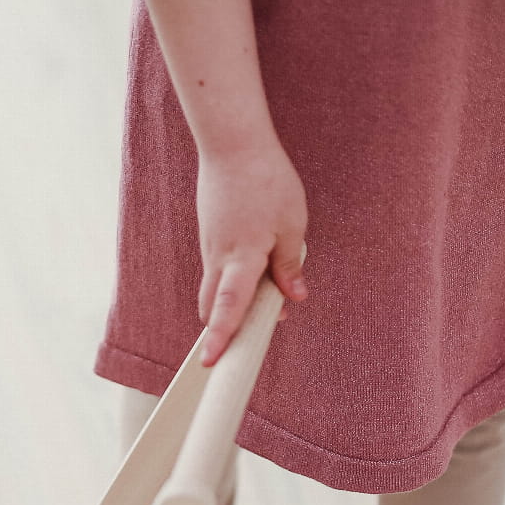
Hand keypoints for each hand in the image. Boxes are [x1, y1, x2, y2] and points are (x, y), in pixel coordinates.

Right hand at [195, 141, 307, 363]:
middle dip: (224, 328)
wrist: (232, 144)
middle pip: (213, 307)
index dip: (221, 336)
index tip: (211, 361)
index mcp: (243, 257)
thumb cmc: (267, 180)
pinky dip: (234, 278)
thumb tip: (294, 297)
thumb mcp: (292, 224)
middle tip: (247, 338)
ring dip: (234, 301)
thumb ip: (290, 265)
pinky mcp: (210, 235)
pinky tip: (258, 262)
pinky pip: (218, 267)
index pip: (229, 307)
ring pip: (216, 287)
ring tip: (270, 290)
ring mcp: (210, 246)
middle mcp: (218, 257)